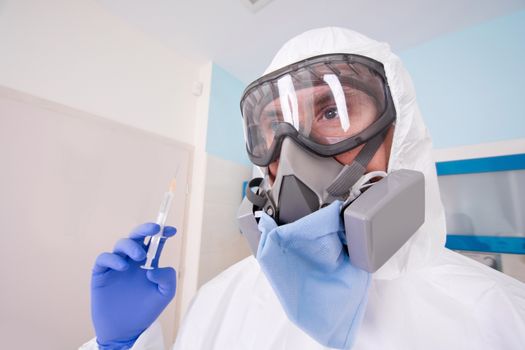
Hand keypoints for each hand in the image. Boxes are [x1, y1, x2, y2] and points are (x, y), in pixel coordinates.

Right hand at [91, 223, 176, 348]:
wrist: (125, 330)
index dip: (162, 233)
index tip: (171, 230)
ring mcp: (117, 265)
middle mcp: (133, 260)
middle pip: (137, 237)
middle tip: (154, 229)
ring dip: (131, 245)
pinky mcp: (101, 274)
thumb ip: (167, 278)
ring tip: (140, 256)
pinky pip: (104, 258)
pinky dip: (112, 258)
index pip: (156, 241)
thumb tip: (154, 268)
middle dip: (145, 229)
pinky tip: (122, 266)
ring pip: (121, 244)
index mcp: (149, 262)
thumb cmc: (146, 310)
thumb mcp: (165, 295)